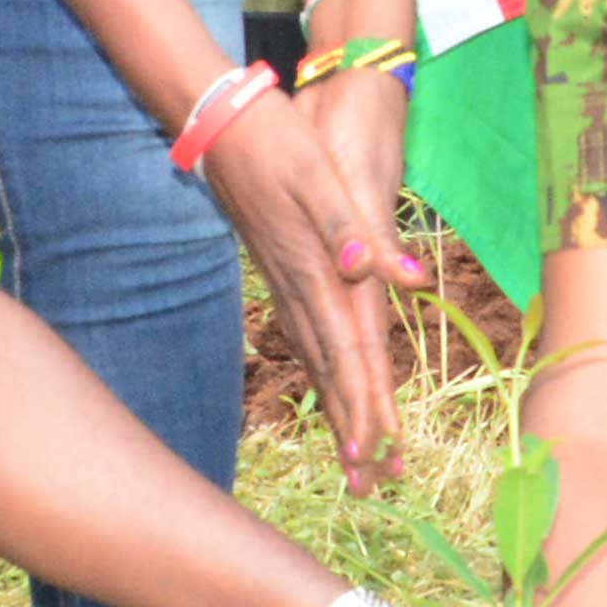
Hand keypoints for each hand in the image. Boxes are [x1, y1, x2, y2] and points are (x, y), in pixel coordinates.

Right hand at [192, 82, 421, 483]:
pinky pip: (307, 340)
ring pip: (319, 363)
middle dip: (355, 430)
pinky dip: (323, 376)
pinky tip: (329, 390)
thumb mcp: (322, 175)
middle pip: (334, 373)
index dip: (367, 405)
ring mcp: (285, 284)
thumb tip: (384, 273)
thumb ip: (352, 227)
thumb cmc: (279, 140)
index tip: (381, 454)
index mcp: (317, 272)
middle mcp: (299, 288)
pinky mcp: (279, 274)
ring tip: (356, 460)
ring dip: (339, 412)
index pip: (350, 352)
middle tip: (373, 486)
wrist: (222, 120)